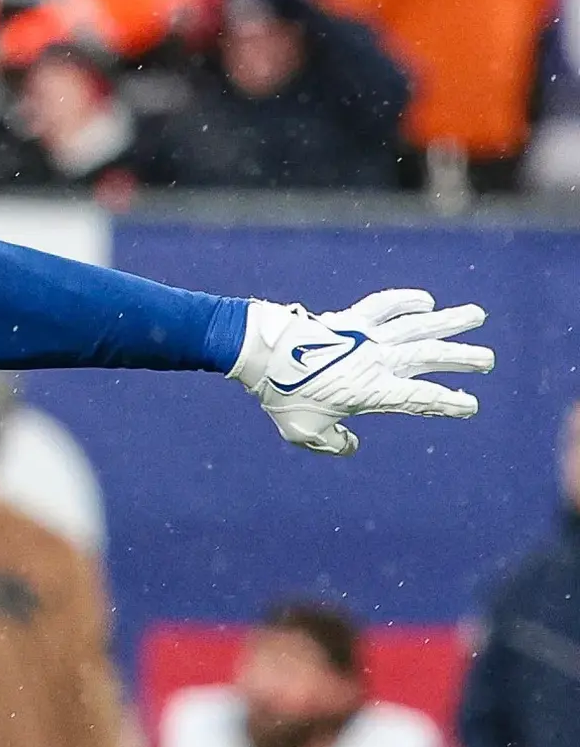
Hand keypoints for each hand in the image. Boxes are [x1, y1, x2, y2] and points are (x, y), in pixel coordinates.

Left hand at [232, 290, 488, 455]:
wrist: (259, 355)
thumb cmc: (281, 396)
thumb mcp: (305, 432)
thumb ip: (333, 443)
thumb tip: (351, 446)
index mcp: (372, 390)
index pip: (420, 398)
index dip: (448, 402)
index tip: (469, 405)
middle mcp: (377, 360)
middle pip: (429, 356)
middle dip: (461, 358)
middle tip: (487, 359)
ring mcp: (366, 335)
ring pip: (418, 325)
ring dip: (450, 321)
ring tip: (477, 315)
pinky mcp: (350, 318)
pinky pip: (384, 305)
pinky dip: (406, 300)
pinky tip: (426, 300)